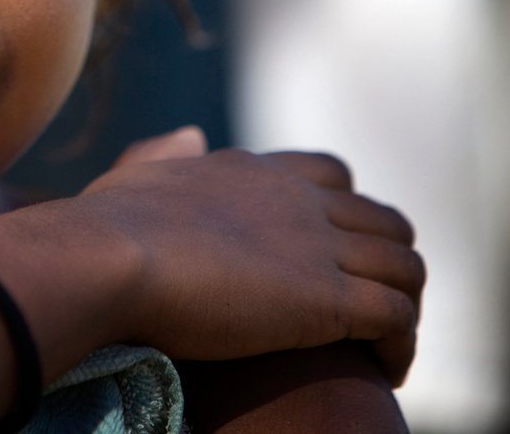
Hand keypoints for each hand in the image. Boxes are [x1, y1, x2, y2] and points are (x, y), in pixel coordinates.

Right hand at [76, 128, 422, 384]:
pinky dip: (401, 346)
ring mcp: (316, 246)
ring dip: (406, 309)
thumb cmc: (103, 227)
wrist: (107, 258)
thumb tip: (189, 137)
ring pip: (405, 267)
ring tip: (383, 353)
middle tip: (368, 315)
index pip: (331, 176)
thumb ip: (162, 156)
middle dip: (388, 265)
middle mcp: (295, 199)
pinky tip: (383, 371)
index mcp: (253, 171)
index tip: (331, 259)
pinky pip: (396, 317)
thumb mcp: (133, 176)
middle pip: (385, 220)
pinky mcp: (326, 299)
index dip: (345, 215)